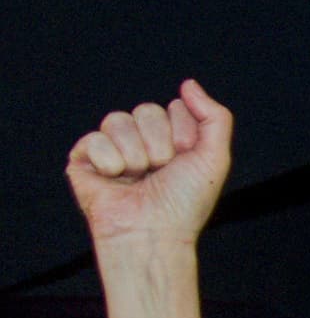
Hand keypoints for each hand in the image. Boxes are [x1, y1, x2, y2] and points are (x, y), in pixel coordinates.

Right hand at [67, 82, 233, 249]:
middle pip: (147, 110)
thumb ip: (214, 117)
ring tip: (138, 179)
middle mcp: (143, 141)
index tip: (185, 162)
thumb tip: (188, 84)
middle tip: (161, 172)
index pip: (175, 108)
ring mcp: (113, 148)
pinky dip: (110, 162)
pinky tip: (115, 181)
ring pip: (118, 119)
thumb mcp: (215, 158)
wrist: (152, 233)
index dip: (184, 136)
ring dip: (135, 155)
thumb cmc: (185, 203)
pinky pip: (94, 138)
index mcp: (172, 140)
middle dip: (159, 144)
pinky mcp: (85, 159)